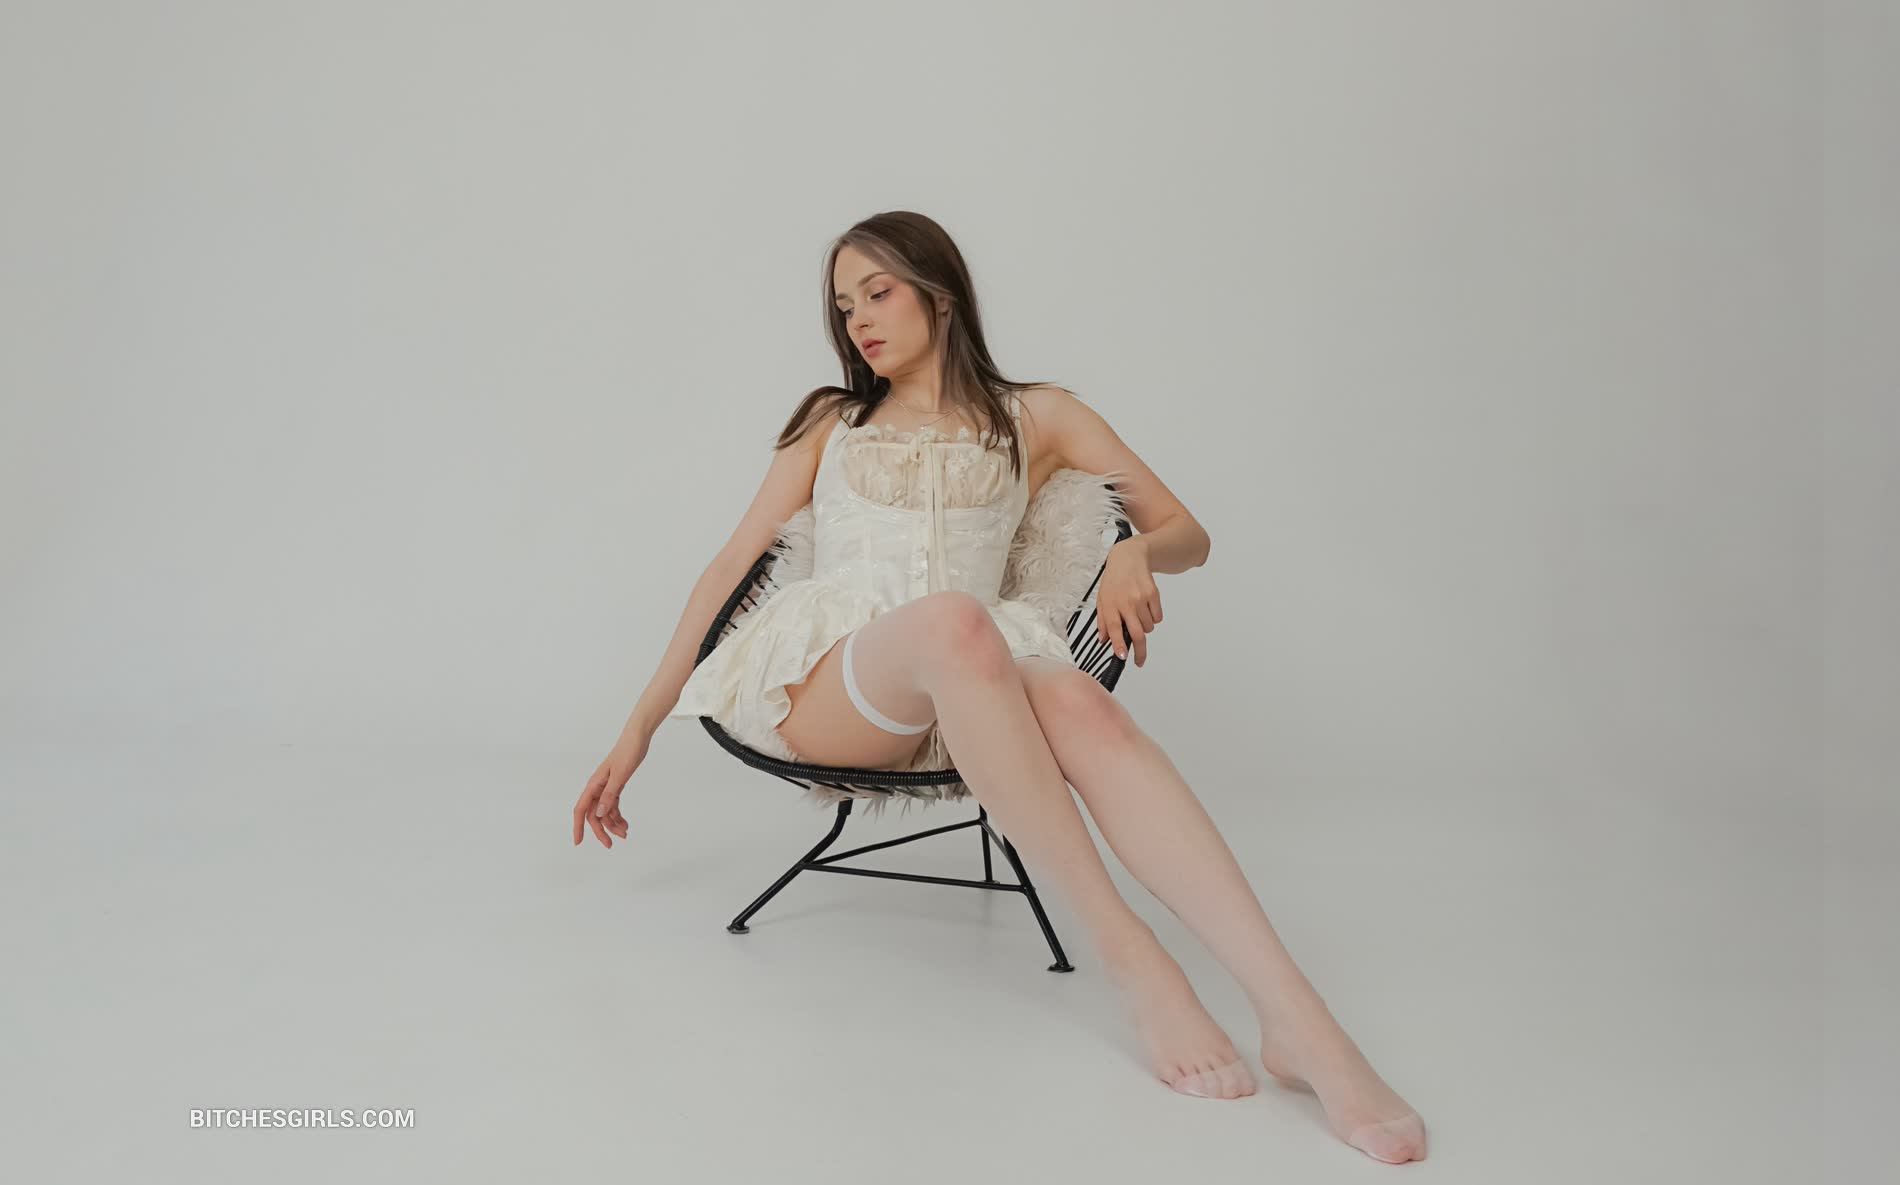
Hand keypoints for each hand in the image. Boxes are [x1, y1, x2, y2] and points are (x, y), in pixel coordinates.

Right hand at [573, 733, 647, 848]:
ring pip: (604, 812)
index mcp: (594, 785)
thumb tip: (599, 814)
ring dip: (612, 824)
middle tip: (610, 845)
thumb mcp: (620, 776)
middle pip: (594, 815)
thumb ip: (609, 795)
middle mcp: (597, 788)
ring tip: (625, 833)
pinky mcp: (615, 786)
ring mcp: (606, 787)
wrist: (638, 739)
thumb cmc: (627, 753)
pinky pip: (613, 806)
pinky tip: (625, 824)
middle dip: (601, 831)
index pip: (581, 810)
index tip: (578, 842)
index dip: (578, 827)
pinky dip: (618, 816)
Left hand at [1095, 537, 1160, 666]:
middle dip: (1140, 651)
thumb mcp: (1102, 599)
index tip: (1122, 656)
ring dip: (1145, 628)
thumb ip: (1103, 621)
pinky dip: (1153, 618)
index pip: (1114, 628)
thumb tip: (1104, 641)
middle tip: (1140, 661)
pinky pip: (1158, 618)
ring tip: (1138, 615)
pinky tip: (1146, 607)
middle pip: (1136, 633)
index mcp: (1110, 604)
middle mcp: (1126, 602)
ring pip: (1148, 627)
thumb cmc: (1114, 581)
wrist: (1129, 558)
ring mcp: (1141, 598)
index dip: (1119, 644)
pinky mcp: (1154, 594)